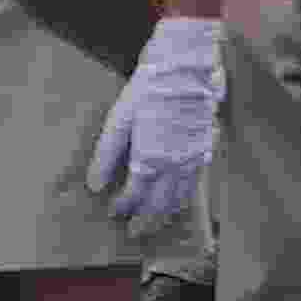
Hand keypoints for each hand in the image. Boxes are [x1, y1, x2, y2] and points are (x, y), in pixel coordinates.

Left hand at [88, 14, 230, 226]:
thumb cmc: (149, 90)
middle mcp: (176, 164)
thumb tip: (94, 185)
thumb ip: (105, 156)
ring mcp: (195, 159)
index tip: (113, 212)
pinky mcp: (206, 151)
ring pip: (181, 198)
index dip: (123, 205)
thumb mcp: (119, 120)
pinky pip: (195, 185)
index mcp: (152, 157)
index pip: (135, 194)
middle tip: (135, 232)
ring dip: (166, 214)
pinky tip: (177, 202)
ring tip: (154, 224)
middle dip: (146, 220)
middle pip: (160, 204)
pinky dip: (184, 199)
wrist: (187, 69)